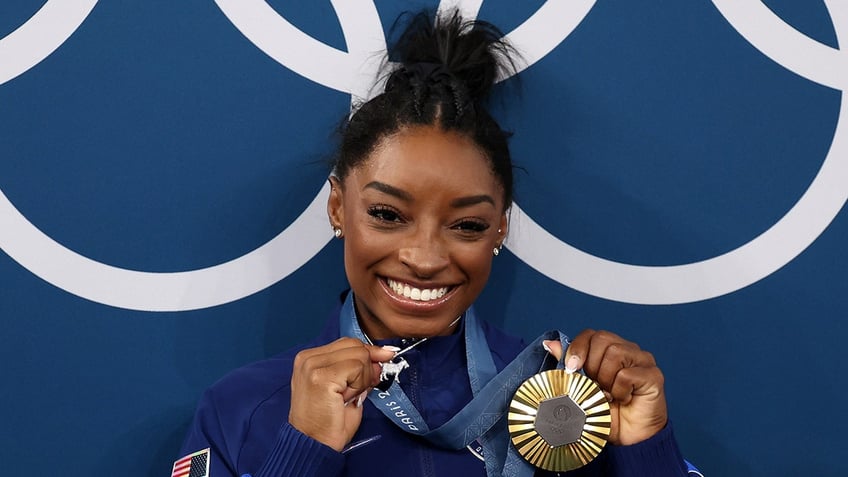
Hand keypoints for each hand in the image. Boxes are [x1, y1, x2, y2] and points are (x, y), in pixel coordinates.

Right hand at [289, 338, 395, 450]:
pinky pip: (357, 368)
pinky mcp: (321, 377)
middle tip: (358, 390)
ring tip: (347, 396)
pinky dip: (359, 384)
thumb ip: (360, 370)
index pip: (348, 343)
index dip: (368, 353)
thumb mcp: (347, 389)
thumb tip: (381, 357)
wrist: (314, 446)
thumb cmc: (327, 424)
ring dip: (362, 378)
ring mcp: (313, 366)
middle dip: (367, 367)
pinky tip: (346, 398)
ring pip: (359, 355)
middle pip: (355, 345)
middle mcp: (308, 358)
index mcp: (310, 358)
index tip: (383, 359)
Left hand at [543, 330, 666, 445]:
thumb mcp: (581, 388)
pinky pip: (627, 374)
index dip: (578, 348)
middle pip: (602, 339)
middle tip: (595, 386)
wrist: (629, 439)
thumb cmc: (606, 413)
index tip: (571, 368)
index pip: (591, 334)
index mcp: (610, 350)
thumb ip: (569, 364)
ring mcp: (644, 360)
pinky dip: (619, 391)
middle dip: (591, 366)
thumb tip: (550, 344)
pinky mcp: (654, 375)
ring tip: (609, 395)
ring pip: (615, 353)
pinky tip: (623, 400)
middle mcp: (629, 350)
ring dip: (605, 379)